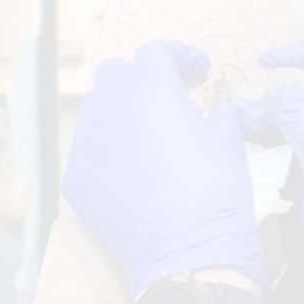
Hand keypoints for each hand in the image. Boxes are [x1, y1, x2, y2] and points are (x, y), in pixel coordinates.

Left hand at [63, 41, 261, 290]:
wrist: (187, 252)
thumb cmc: (215, 192)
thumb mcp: (229, 142)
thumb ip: (220, 116)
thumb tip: (219, 114)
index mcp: (151, 87)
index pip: (157, 52)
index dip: (181, 57)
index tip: (198, 72)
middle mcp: (110, 106)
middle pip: (116, 73)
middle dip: (142, 80)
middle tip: (169, 98)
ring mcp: (86, 143)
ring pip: (96, 111)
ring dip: (120, 114)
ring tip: (147, 137)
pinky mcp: (74, 179)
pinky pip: (88, 152)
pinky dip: (107, 154)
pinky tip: (131, 174)